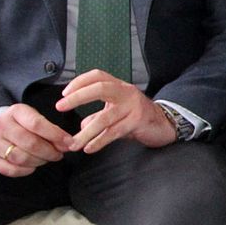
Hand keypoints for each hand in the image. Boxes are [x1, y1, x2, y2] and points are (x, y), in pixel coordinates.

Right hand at [0, 104, 73, 177]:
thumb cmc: (20, 124)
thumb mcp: (33, 117)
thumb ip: (50, 129)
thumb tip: (67, 143)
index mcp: (15, 112)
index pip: (37, 124)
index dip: (56, 135)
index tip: (69, 142)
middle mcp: (1, 126)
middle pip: (30, 143)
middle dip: (50, 151)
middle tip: (59, 154)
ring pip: (21, 158)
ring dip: (39, 161)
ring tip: (46, 158)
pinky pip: (11, 170)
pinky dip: (25, 170)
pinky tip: (33, 166)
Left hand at [56, 70, 177, 152]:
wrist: (164, 125)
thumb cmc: (138, 117)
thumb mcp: (117, 113)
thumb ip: (99, 116)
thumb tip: (82, 126)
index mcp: (119, 86)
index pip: (97, 76)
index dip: (79, 82)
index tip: (64, 93)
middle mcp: (126, 92)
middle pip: (99, 88)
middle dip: (77, 97)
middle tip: (60, 106)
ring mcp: (133, 107)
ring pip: (104, 118)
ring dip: (86, 132)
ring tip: (73, 144)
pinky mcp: (137, 122)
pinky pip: (113, 132)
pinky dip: (99, 141)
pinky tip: (89, 148)